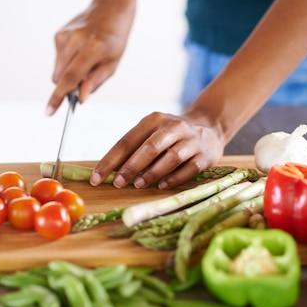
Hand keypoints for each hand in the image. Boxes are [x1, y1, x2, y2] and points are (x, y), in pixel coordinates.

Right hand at [46, 0, 134, 114]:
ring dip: (68, 73)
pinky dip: (67, 61)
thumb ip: (95, 82)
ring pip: (57, 70)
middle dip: (67, 86)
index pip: (70, 78)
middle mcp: (75, 40)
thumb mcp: (112, 64)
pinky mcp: (59, 34)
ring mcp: (65, 36)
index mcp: (93, 49)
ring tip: (85, 60)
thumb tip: (81, 99)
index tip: (49, 112)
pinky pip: (58, 59)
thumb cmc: (115, 41)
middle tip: (83, 81)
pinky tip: (79, 51)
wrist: (110, 8)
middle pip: (60, 77)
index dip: (59, 97)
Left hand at [90, 111, 226, 188]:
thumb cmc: (171, 136)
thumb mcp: (152, 133)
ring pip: (170, 157)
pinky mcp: (205, 155)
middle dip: (131, 166)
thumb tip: (109, 172)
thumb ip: (133, 149)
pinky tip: (162, 186)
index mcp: (154, 120)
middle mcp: (174, 127)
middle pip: (149, 147)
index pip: (127, 140)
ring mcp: (191, 141)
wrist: (210, 127)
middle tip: (118, 183)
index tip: (96, 177)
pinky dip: (174, 178)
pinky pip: (189, 168)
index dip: (110, 160)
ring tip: (139, 185)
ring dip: (152, 173)